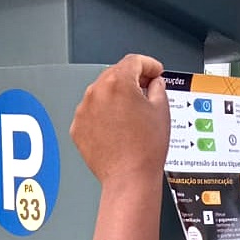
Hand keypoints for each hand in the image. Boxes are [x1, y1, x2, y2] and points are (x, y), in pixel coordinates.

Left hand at [70, 54, 169, 183]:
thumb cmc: (145, 150)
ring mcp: (84, 110)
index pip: (134, 61)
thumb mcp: (161, 111)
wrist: (129, 178)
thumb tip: (154, 83)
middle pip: (115, 75)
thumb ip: (158, 88)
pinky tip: (118, 129)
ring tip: (132, 117)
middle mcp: (97, 92)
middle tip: (147, 92)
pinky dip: (104, 116)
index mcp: (119, 84)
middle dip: (132, 80)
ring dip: (116, 98)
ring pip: (102, 94)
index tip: (154, 71)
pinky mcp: (78, 127)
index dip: (149, 64)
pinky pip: (92, 113)